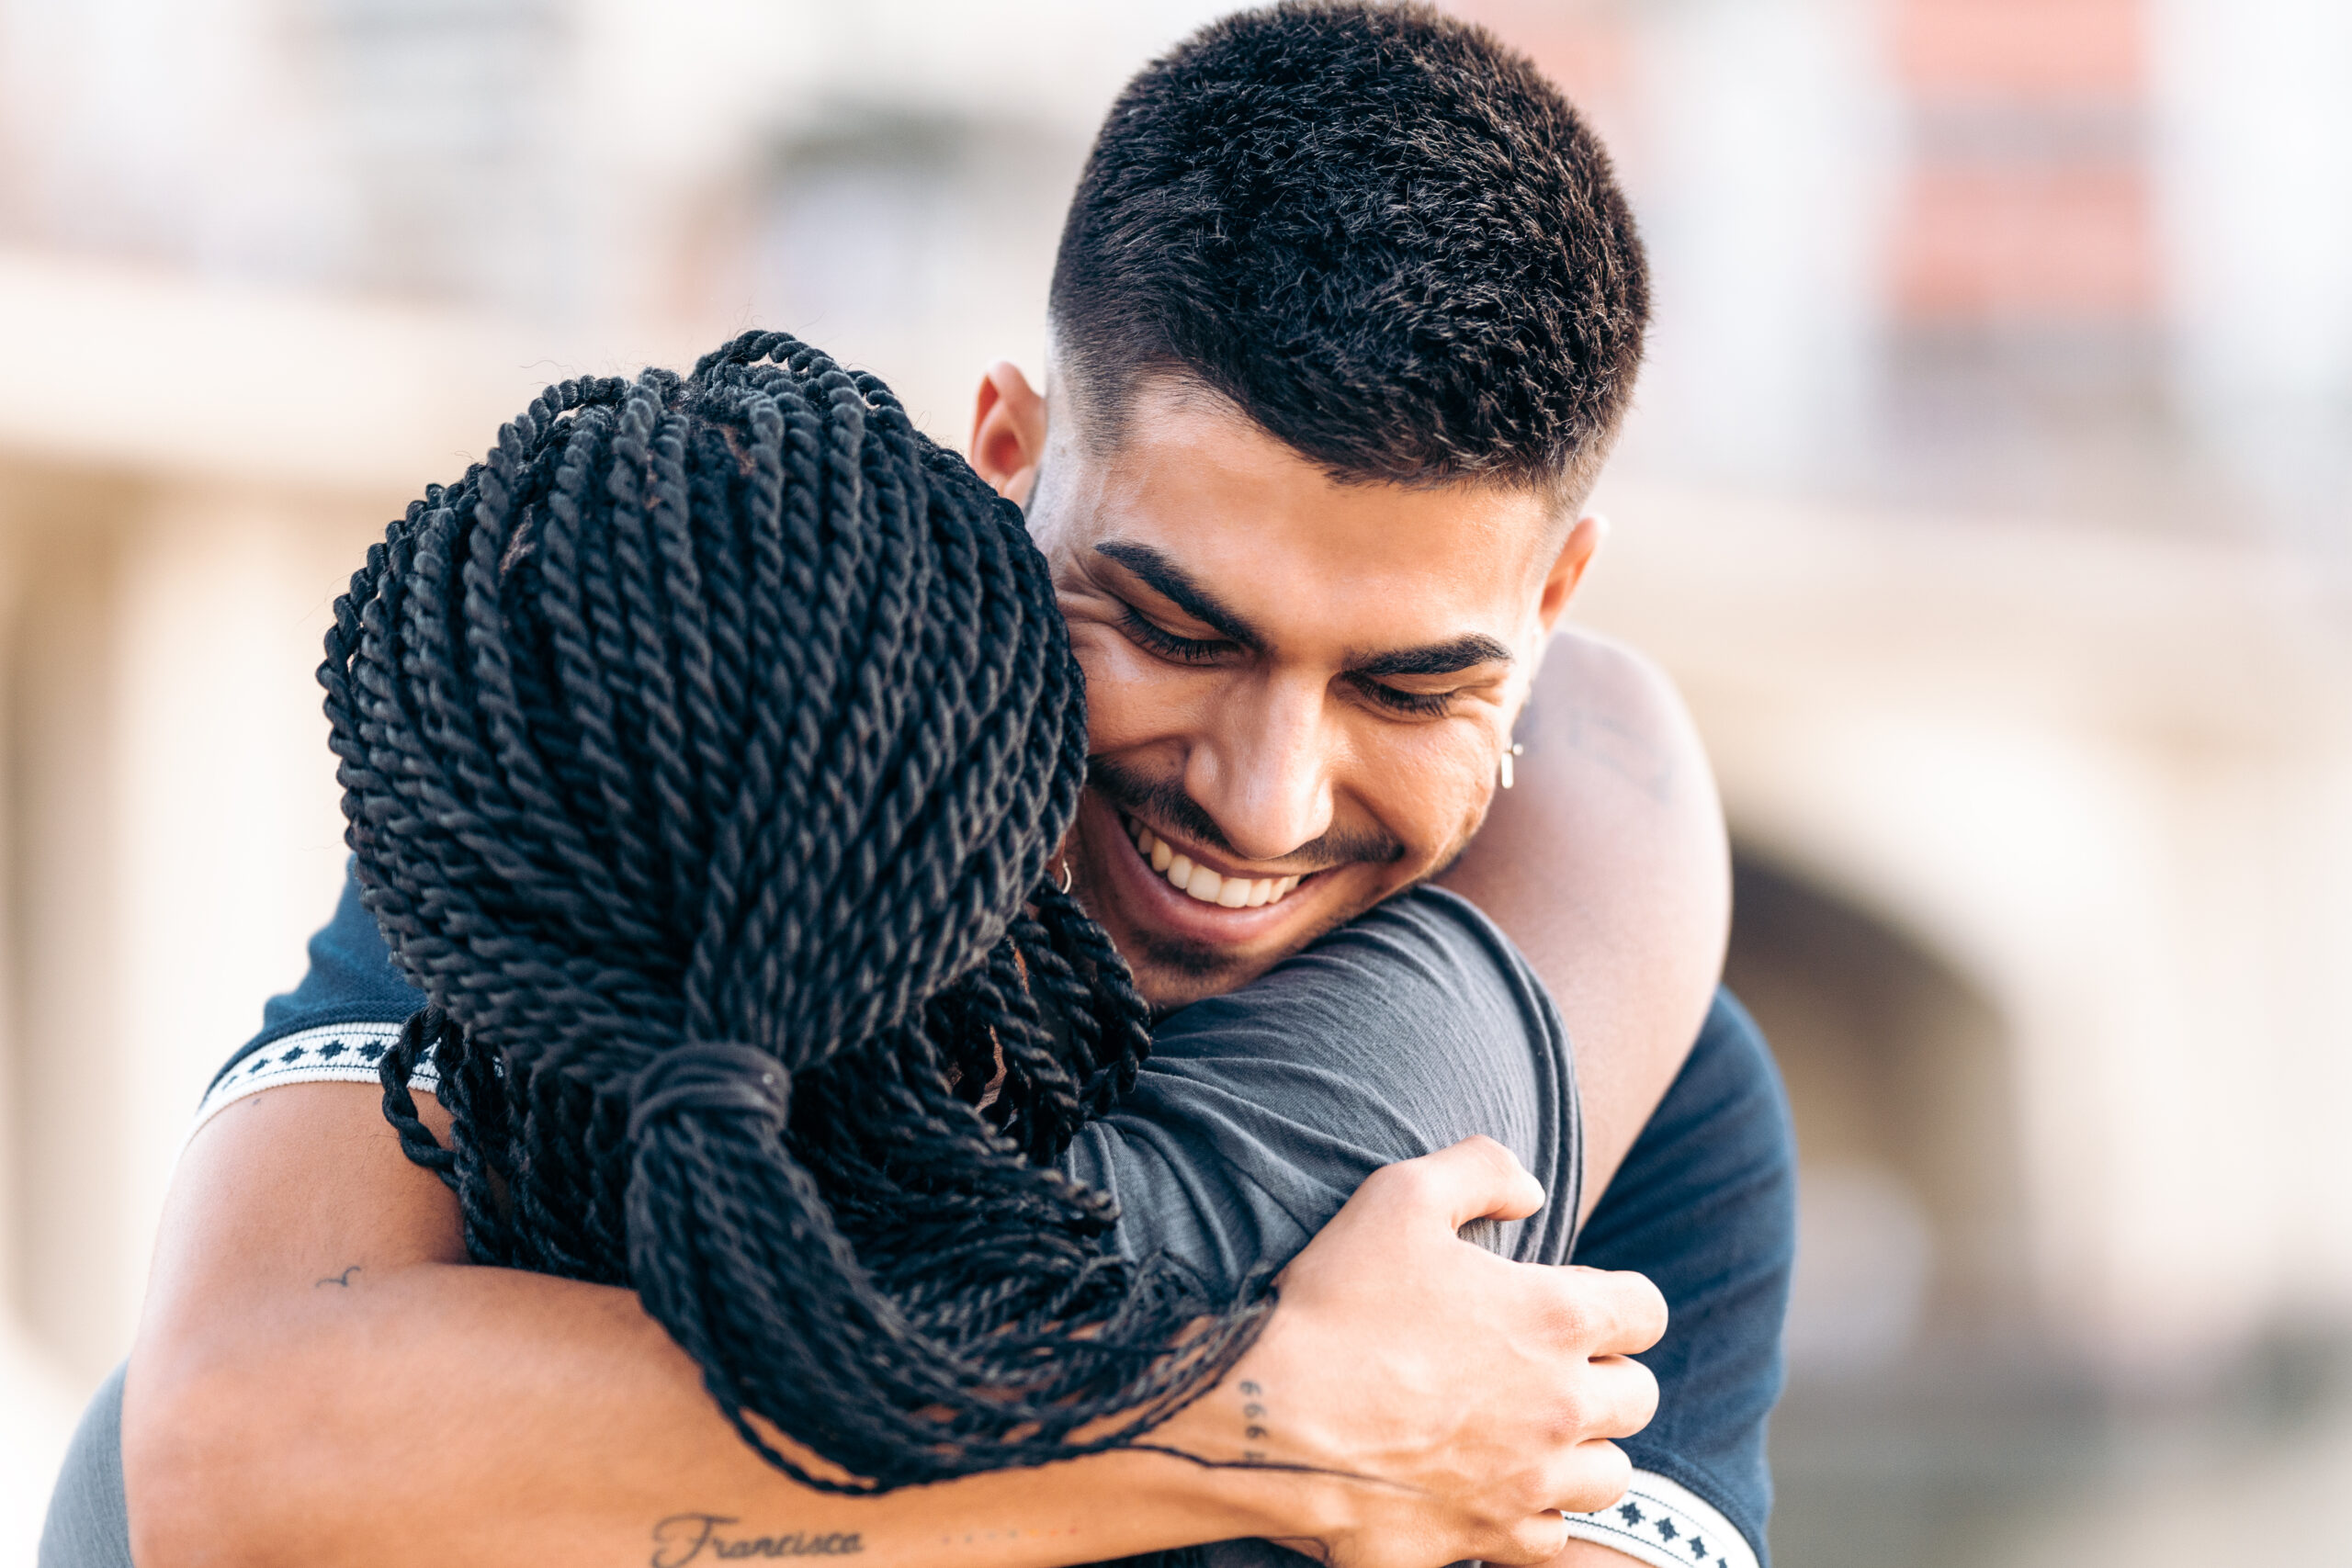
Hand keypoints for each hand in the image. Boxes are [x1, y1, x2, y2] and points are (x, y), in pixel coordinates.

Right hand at [1163, 1136, 1666, 1567]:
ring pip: (1609, 1476)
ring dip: (1581, 1452)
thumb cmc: (1333, 1303)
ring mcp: (1529, 1482)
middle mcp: (1562, 1406)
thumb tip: (1531, 1191)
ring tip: (1530, 1434)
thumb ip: (1481, 1171)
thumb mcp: (1400, 1195)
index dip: (1619, 1302)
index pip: (1646, 1310)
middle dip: (1604, 1377)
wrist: (1265, 1419)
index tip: (1576, 1303)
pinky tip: (1493, 1490)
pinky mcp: (1485, 1538)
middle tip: (1543, 1367)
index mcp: (1556, 1317)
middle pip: (1638, 1397)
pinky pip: (1550, 1541)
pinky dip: (1532, 1517)